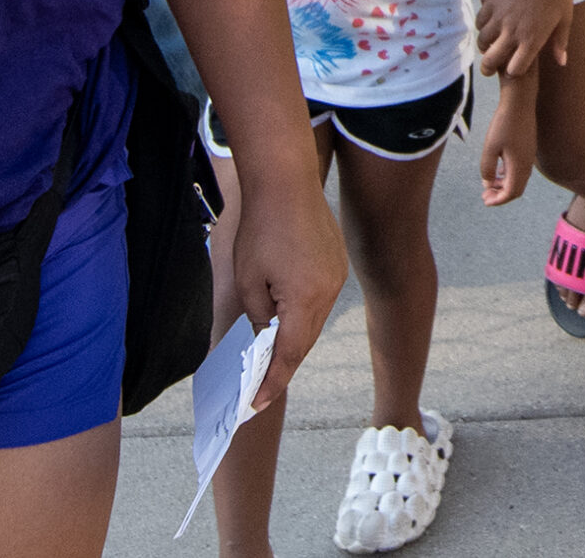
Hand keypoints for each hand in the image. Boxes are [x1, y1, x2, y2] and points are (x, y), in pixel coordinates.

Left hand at [228, 185, 348, 413]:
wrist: (286, 180)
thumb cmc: (261, 227)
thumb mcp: (248, 278)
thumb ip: (258, 315)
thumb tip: (266, 336)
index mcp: (305, 300)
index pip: (288, 355)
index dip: (271, 382)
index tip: (256, 404)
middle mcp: (328, 293)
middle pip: (304, 341)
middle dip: (282, 364)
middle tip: (260, 386)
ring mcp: (337, 277)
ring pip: (313, 320)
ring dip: (294, 336)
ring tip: (270, 353)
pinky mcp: (337, 263)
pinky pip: (321, 299)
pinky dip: (303, 312)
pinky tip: (286, 315)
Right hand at [476, 0, 573, 76]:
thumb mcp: (565, 20)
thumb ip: (560, 43)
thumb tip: (562, 63)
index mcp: (532, 40)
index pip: (515, 70)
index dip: (514, 72)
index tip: (515, 69)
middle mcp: (513, 32)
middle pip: (491, 60)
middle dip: (489, 68)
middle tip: (489, 69)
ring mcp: (500, 18)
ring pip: (482, 41)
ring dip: (484, 47)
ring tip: (489, 46)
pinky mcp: (491, 3)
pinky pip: (479, 22)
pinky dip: (482, 27)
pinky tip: (488, 26)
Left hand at [478, 84, 537, 205]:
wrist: (519, 102)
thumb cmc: (503, 124)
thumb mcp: (490, 147)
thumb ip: (487, 168)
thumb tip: (488, 183)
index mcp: (519, 167)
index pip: (511, 193)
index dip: (498, 200)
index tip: (485, 201)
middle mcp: (527, 164)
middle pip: (516, 189)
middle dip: (501, 195)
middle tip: (485, 195)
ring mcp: (529, 156)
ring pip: (518, 179)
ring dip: (504, 184)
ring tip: (489, 184)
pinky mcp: (528, 148)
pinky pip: (519, 169)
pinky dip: (509, 174)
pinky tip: (498, 171)